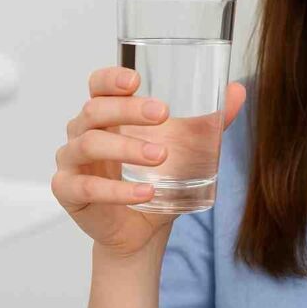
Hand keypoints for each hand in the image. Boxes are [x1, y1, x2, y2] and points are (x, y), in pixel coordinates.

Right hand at [51, 66, 245, 257]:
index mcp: (106, 114)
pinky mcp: (68, 192)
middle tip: (163, 114)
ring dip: (126, 147)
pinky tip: (145, 193)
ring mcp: (72, 162)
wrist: (143, 229)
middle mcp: (83, 132)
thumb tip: (239, 91)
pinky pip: (86, 188)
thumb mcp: (187, 149)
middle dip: (129, 110)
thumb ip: (210, 121)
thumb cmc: (157, 179)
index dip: (111, 78)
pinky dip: (117, 191)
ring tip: (160, 156)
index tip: (136, 79)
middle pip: (95, 110)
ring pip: (89, 144)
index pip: (97, 85)